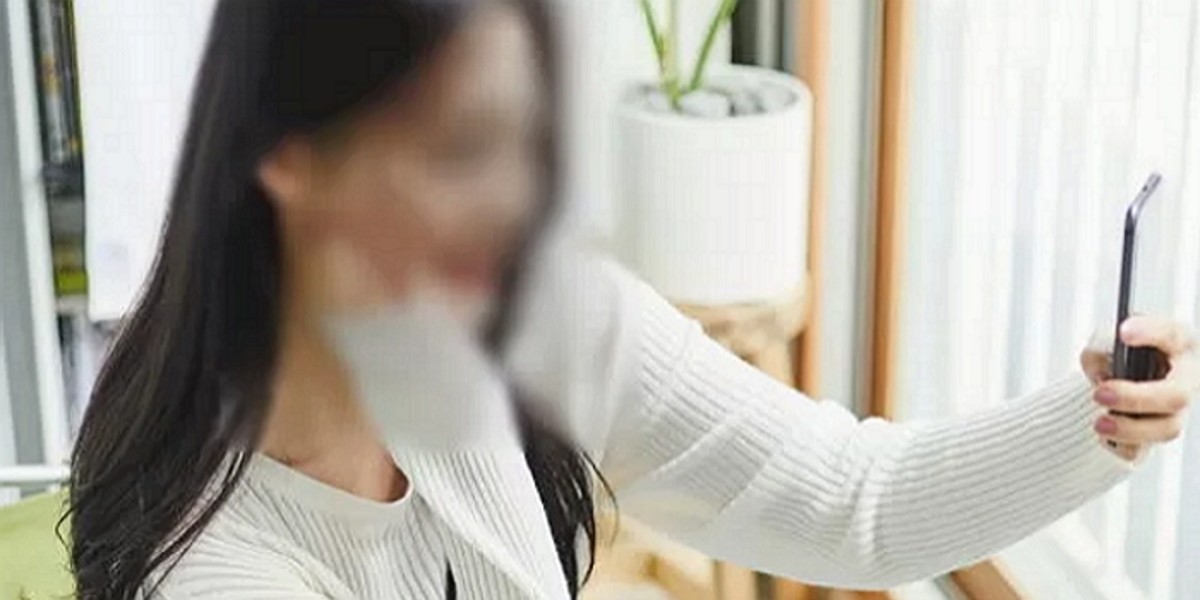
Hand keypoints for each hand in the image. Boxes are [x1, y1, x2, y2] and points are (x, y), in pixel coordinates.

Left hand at [1079, 316, 1198, 460]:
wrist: (1113, 385)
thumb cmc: (1118, 356)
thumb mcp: (1104, 344)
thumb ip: (1100, 350)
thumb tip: (1104, 373)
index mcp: (1177, 345)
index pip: (1171, 335)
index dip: (1150, 333)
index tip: (1123, 332)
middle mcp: (1186, 379)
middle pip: (1176, 395)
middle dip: (1136, 398)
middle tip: (1101, 394)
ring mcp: (1177, 410)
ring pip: (1167, 428)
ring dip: (1129, 428)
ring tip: (1099, 423)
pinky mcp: (1157, 435)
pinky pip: (1144, 448)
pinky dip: (1121, 444)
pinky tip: (1104, 435)